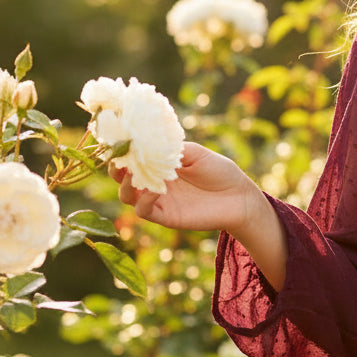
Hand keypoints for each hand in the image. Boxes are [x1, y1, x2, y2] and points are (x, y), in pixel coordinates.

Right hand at [111, 140, 261, 234]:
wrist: (239, 197)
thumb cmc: (220, 172)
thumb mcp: (197, 153)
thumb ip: (173, 149)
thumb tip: (149, 143)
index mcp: (160, 164)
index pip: (132, 157)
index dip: (123, 151)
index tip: (119, 140)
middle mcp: (154, 181)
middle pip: (121, 177)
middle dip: (117, 167)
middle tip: (121, 158)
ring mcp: (158, 199)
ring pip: (127, 194)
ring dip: (126, 183)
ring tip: (135, 173)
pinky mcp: (165, 216)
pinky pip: (143, 210)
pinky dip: (143, 199)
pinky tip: (155, 189)